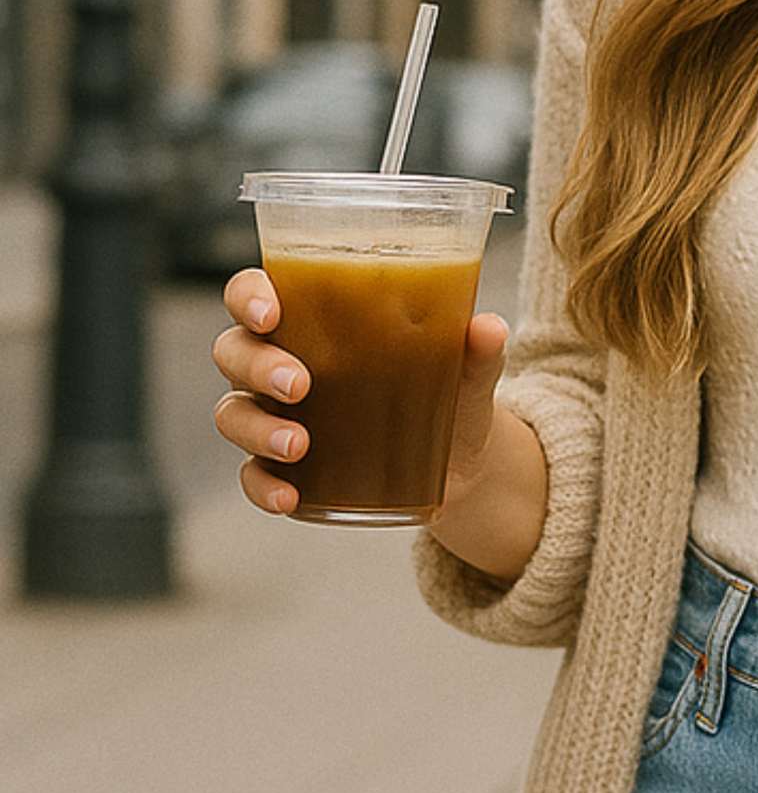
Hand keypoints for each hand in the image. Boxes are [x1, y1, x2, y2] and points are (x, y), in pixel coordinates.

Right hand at [211, 267, 509, 516]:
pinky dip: (263, 486)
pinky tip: (290, 498)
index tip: (271, 313)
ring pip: (233, 412)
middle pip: (234, 351)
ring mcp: (277, 416)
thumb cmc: (449, 394)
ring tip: (298, 444)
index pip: (255, 293)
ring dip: (256, 428)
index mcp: (313, 320)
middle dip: (256, 365)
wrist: (460, 463)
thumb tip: (490, 328)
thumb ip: (476, 353)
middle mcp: (282, 362)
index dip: (248, 297)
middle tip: (299, 384)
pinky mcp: (288, 467)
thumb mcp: (466, 377)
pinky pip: (253, 475)